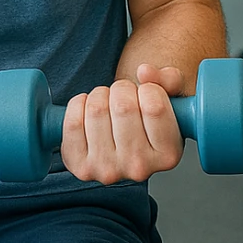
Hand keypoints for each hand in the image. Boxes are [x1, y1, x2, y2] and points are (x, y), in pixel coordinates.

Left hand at [59, 64, 185, 184]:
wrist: (121, 141)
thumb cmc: (148, 117)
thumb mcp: (170, 97)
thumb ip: (168, 79)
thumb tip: (144, 72)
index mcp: (168, 155)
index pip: (154, 107)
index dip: (149, 89)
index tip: (147, 92)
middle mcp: (139, 168)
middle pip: (123, 106)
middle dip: (122, 89)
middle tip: (124, 96)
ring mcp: (108, 170)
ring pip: (96, 109)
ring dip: (100, 95)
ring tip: (108, 103)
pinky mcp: (81, 167)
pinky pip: (72, 122)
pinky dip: (77, 105)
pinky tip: (88, 110)